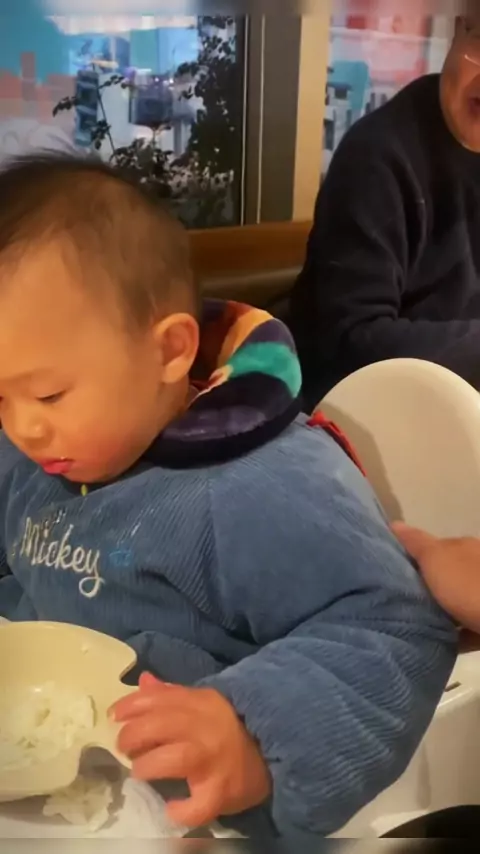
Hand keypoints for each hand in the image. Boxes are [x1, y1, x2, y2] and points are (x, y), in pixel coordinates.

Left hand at [111, 673, 270, 827]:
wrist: (272, 750)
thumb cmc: (229, 725)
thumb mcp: (202, 701)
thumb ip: (171, 694)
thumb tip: (143, 681)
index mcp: (199, 703)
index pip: (158, 699)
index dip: (130, 706)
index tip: (114, 716)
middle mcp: (203, 729)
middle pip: (160, 725)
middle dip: (133, 735)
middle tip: (124, 746)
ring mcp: (212, 761)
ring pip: (173, 760)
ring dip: (148, 765)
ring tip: (141, 771)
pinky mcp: (220, 792)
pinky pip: (198, 806)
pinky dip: (182, 810)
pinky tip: (172, 808)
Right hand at [392, 521, 479, 631]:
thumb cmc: (469, 586)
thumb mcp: (436, 559)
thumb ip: (416, 544)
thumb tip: (394, 523)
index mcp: (465, 548)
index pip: (435, 549)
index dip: (413, 559)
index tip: (390, 574)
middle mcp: (477, 568)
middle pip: (447, 576)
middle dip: (427, 587)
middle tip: (398, 601)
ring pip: (458, 603)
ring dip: (441, 612)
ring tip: (414, 624)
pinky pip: (468, 630)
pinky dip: (454, 637)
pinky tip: (438, 643)